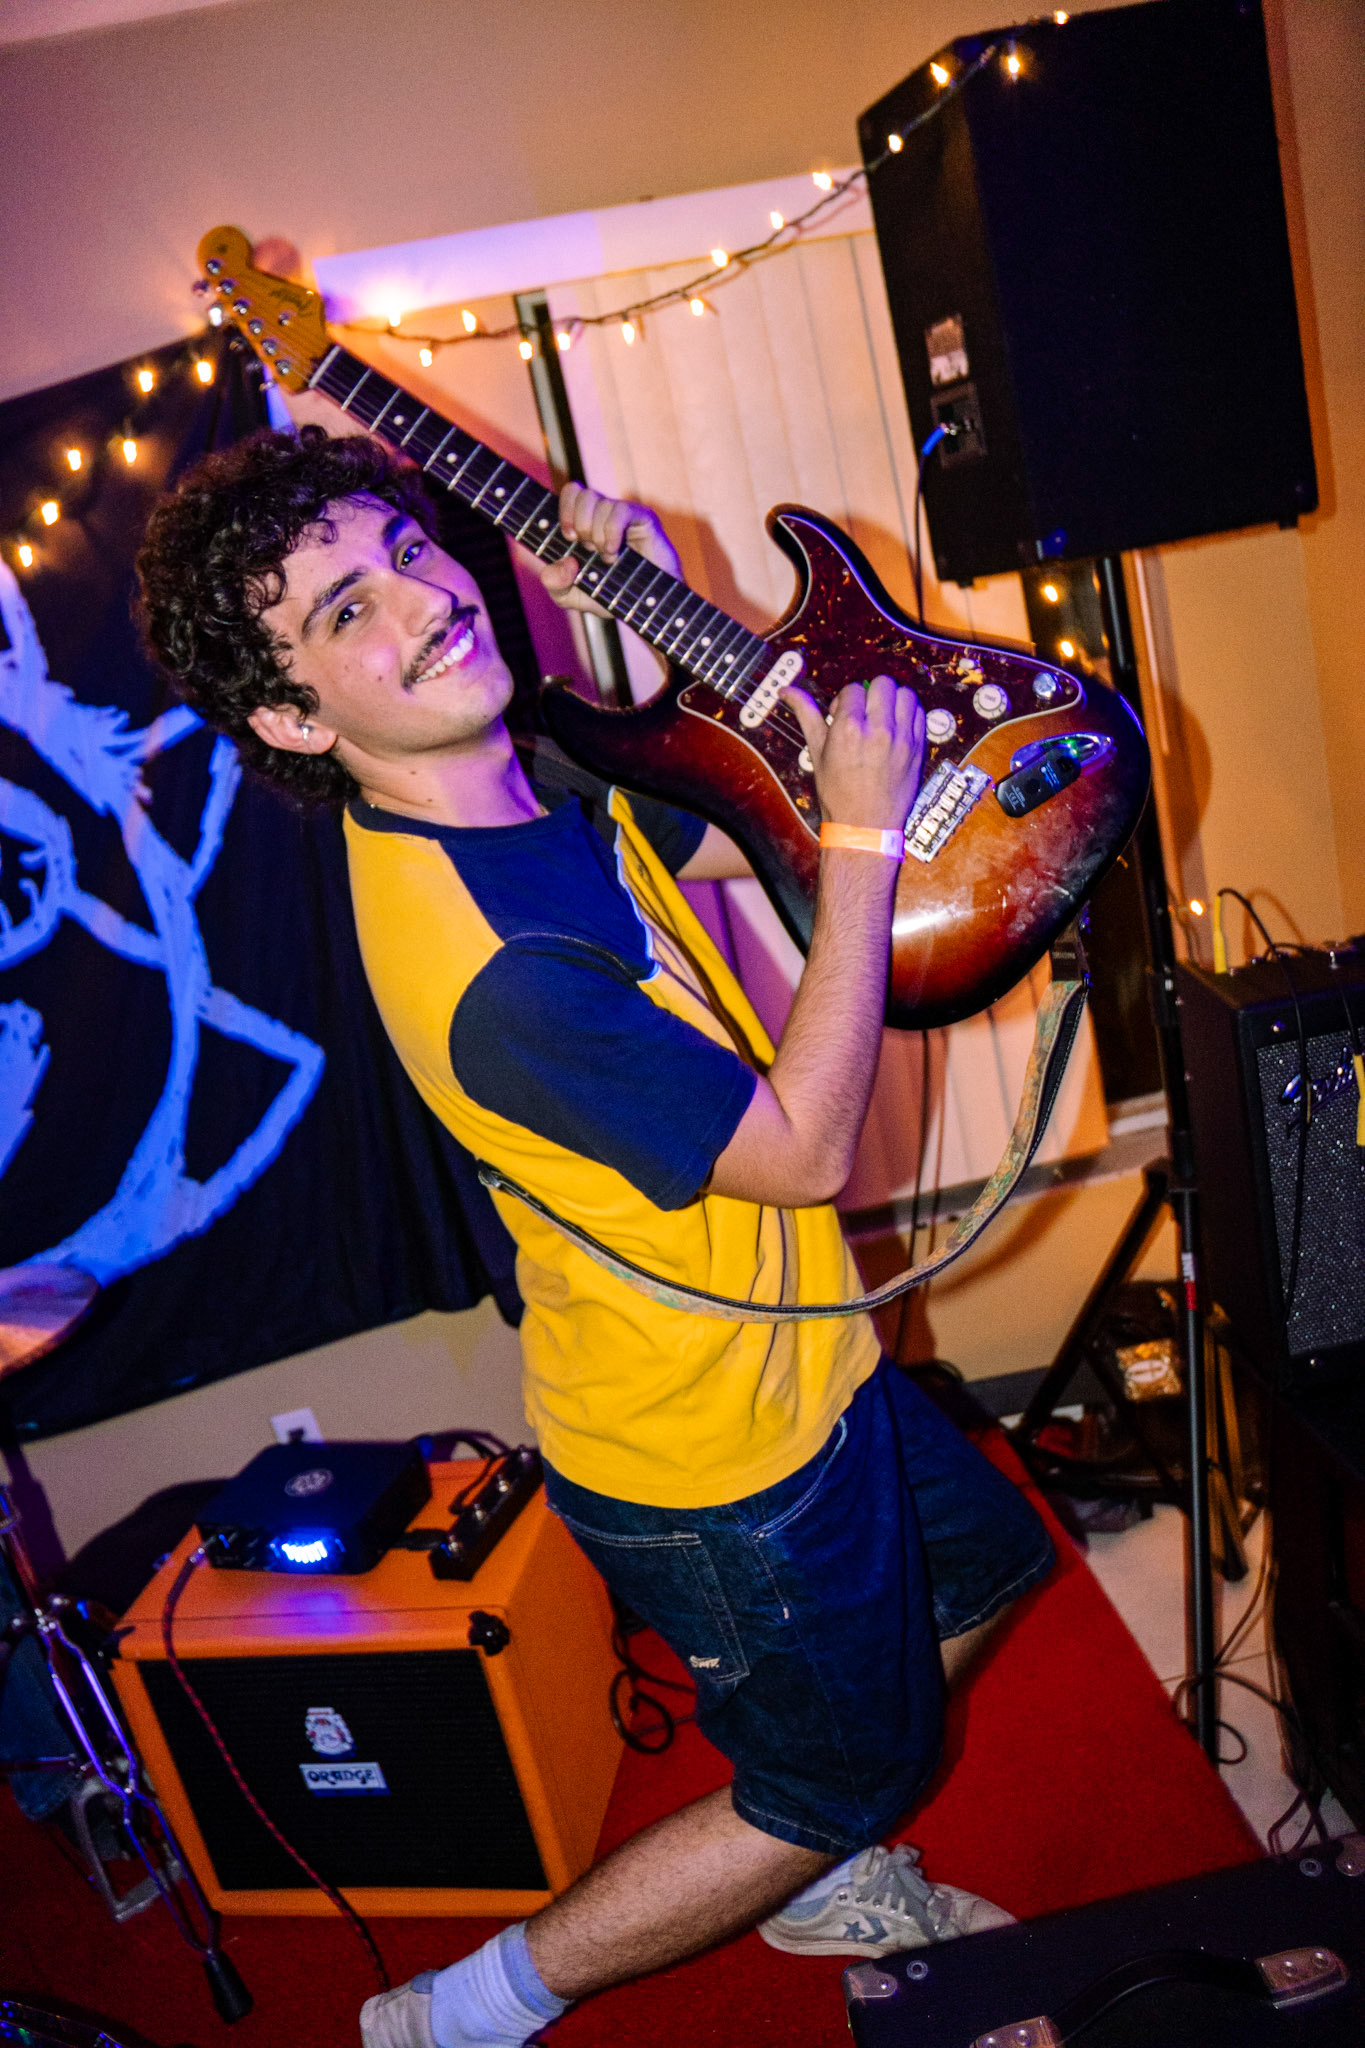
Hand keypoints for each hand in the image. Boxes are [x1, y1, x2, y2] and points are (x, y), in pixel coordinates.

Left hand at [532, 482, 680, 614]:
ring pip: (600, 503)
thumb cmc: (608, 595)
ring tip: (607, 557)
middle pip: (582, 493)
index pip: (571, 492)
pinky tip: (613, 552)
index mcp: (584, 522)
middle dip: (580, 524)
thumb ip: (554, 583)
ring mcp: (623, 514)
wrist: (643, 606)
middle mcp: (602, 513)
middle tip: (589, 549)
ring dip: (597, 535)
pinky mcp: (642, 518)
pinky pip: (619, 511)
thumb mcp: (571, 596)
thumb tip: (563, 561)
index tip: (569, 537)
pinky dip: (611, 533)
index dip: (565, 509)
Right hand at [784, 676, 924, 833]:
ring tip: (882, 717)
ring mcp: (902, 739)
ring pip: (905, 693)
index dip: (845, 700)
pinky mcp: (918, 748)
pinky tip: (896, 727)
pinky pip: (919, 713)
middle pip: (882, 684)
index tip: (843, 716)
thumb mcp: (817, 752)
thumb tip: (786, 690)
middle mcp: (878, 730)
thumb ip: (806, 714)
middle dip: (870, 694)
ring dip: (892, 700)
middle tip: (864, 712)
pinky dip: (908, 714)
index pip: (852, 689)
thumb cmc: (837, 793)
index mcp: (848, 729)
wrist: (865, 826)